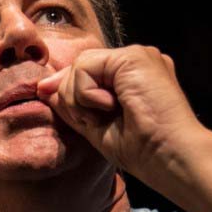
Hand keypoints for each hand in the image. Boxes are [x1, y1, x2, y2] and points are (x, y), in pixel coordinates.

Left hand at [35, 45, 208, 185]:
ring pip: (78, 67)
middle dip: (73, 100)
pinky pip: (84, 68)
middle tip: (98, 121)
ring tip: (109, 115)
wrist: (167, 155)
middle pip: (78, 68)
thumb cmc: (140, 149)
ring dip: (81, 100)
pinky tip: (111, 106)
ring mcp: (137, 56)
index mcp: (130, 77)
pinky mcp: (133, 57)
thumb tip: (44, 87)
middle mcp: (135, 62)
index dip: (66, 89)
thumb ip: (73, 104)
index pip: (84, 72)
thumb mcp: (96, 126)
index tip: (60, 106)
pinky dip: (88, 94)